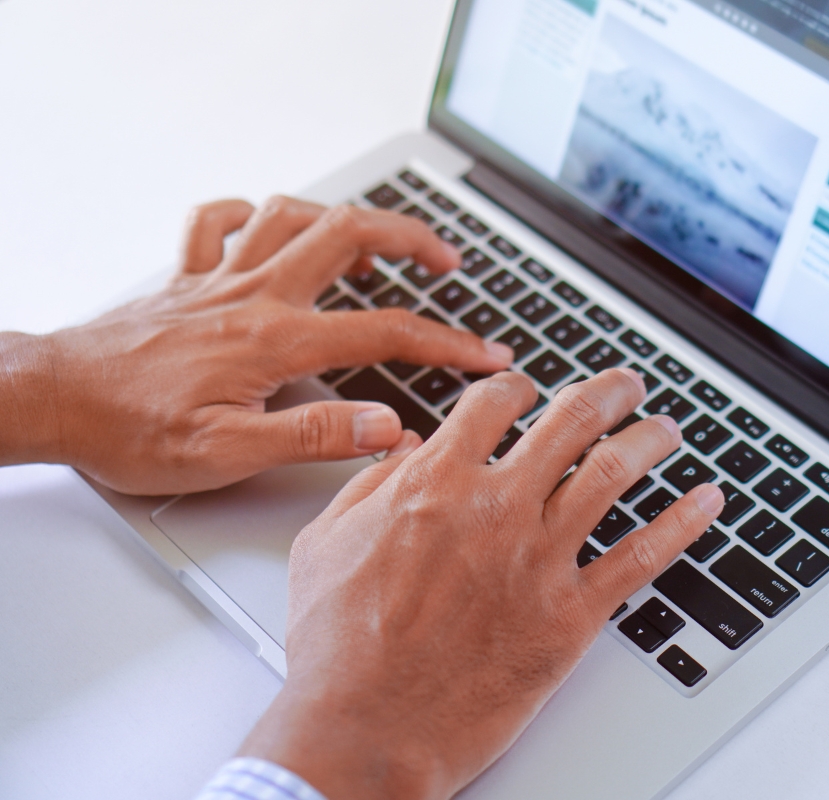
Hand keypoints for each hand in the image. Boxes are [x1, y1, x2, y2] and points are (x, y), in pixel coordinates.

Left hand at [0, 197, 511, 493]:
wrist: (54, 399)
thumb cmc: (131, 430)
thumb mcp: (229, 454)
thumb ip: (315, 436)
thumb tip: (389, 428)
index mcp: (276, 340)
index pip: (384, 332)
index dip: (448, 342)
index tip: (488, 355)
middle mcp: (254, 294)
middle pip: (349, 236)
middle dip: (411, 238)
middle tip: (448, 262)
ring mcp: (219, 277)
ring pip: (292, 213)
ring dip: (343, 217)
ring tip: (376, 240)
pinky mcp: (185, 276)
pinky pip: (219, 219)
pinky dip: (251, 213)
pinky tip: (269, 227)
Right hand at [237, 368, 725, 799]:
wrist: (364, 729)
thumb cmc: (338, 648)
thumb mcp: (326, 544)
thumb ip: (370, 485)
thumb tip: (404, 447)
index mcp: (435, 482)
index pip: (495, 406)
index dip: (520, 389)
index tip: (532, 392)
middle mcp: (495, 507)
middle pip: (571, 422)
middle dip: (607, 392)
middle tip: (627, 385)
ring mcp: (538, 558)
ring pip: (613, 474)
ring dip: (649, 440)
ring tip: (666, 429)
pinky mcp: (570, 615)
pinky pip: (642, 557)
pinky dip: (682, 523)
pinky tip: (705, 501)